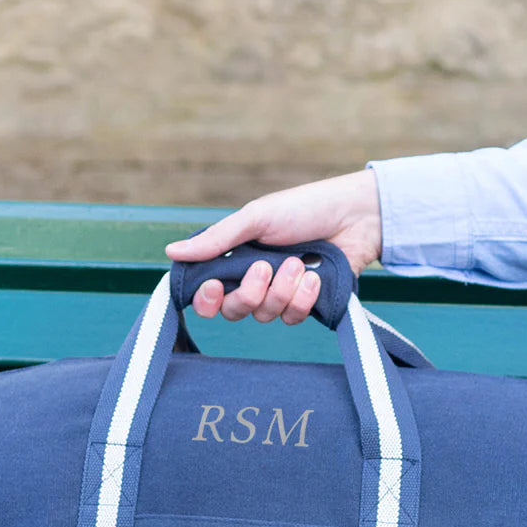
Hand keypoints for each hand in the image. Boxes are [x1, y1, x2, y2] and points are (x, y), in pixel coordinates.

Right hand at [164, 169, 381, 324]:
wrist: (355, 216)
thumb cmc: (304, 208)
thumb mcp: (255, 218)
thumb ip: (217, 240)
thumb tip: (171, 252)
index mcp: (235, 258)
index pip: (208, 294)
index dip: (206, 300)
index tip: (213, 287)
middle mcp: (255, 281)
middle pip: (233, 311)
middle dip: (250, 293)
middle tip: (265, 267)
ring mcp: (280, 295)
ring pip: (265, 316)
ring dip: (281, 291)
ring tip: (298, 263)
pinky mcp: (306, 305)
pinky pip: (292, 318)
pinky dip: (302, 299)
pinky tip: (314, 278)